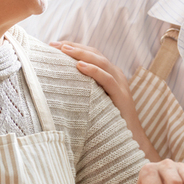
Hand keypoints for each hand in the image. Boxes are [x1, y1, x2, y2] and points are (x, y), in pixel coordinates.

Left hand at [51, 41, 157, 161]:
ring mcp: (120, 83)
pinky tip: (79, 66)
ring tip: (64, 50)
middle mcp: (116, 75)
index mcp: (109, 74)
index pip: (91, 55)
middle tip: (54, 44)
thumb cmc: (108, 121)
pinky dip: (93, 70)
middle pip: (94, 54)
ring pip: (101, 62)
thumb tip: (58, 84)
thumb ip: (83, 89)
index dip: (74, 47)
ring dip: (81, 54)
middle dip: (74, 47)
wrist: (130, 139)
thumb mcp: (93, 100)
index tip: (53, 45)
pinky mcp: (121, 95)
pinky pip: (107, 79)